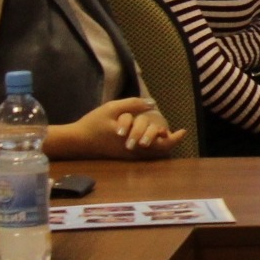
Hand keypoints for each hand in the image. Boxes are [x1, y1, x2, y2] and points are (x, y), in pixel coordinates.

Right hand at [65, 97, 182, 158]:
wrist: (77, 141)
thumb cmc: (93, 123)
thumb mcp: (112, 108)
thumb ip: (133, 104)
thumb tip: (152, 104)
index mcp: (132, 140)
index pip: (158, 143)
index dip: (173, 138)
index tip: (183, 131)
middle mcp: (131, 151)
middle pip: (158, 152)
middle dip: (170, 142)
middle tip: (177, 133)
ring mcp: (127, 155)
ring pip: (151, 154)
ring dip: (161, 145)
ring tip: (167, 134)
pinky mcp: (122, 156)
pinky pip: (143, 155)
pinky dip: (151, 147)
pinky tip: (153, 138)